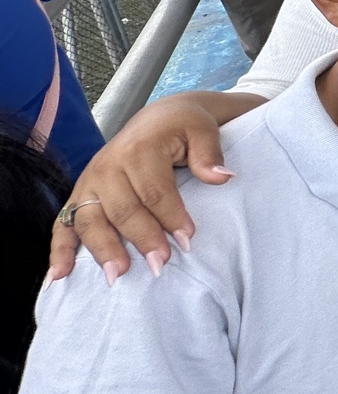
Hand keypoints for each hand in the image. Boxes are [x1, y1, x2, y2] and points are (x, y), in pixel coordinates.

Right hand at [49, 93, 236, 280]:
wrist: (158, 117)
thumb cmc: (183, 126)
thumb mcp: (202, 130)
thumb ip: (209, 154)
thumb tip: (221, 177)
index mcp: (138, 149)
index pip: (154, 190)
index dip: (171, 217)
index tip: (187, 241)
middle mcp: (107, 165)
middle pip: (122, 209)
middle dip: (141, 239)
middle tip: (159, 264)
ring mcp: (89, 181)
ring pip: (90, 219)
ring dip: (102, 249)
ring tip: (117, 275)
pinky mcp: (79, 194)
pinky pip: (62, 223)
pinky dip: (59, 250)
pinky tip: (60, 274)